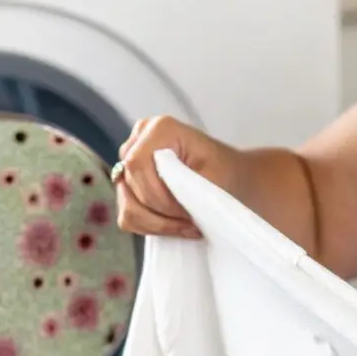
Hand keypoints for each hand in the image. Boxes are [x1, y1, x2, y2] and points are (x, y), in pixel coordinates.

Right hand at [113, 115, 237, 238]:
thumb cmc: (226, 173)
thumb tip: (167, 200)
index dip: (157, 194)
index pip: (137, 165)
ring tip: (185, 225)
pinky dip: (149, 226)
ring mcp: (129, 161)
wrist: (230, 177)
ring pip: (126, 204)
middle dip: (160, 212)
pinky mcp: (129, 183)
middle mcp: (139, 140)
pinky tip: (174, 225)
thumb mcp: (214, 177)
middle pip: (129, 185)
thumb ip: (188, 186)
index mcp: (159, 129)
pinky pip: (127, 214)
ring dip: (155, 223)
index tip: (186, 212)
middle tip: (190, 221)